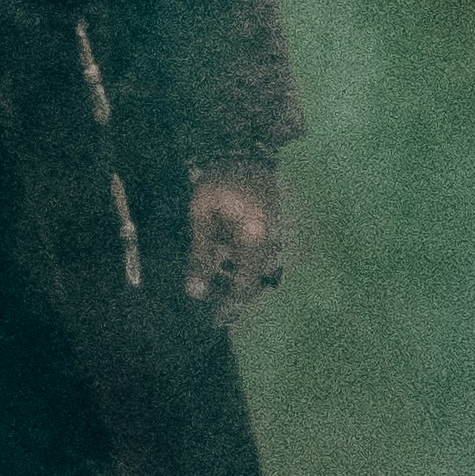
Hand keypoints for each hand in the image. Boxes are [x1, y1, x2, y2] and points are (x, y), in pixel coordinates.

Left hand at [185, 163, 285, 317]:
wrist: (246, 155)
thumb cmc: (219, 183)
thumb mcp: (202, 217)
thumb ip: (200, 256)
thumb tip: (195, 293)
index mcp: (255, 239)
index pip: (245, 285)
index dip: (231, 306)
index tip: (217, 321)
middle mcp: (273, 243)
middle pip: (255, 283)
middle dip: (234, 296)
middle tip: (214, 306)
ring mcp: (279, 238)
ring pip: (260, 273)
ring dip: (239, 282)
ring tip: (217, 285)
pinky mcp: (277, 234)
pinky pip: (263, 260)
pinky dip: (246, 267)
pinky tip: (228, 264)